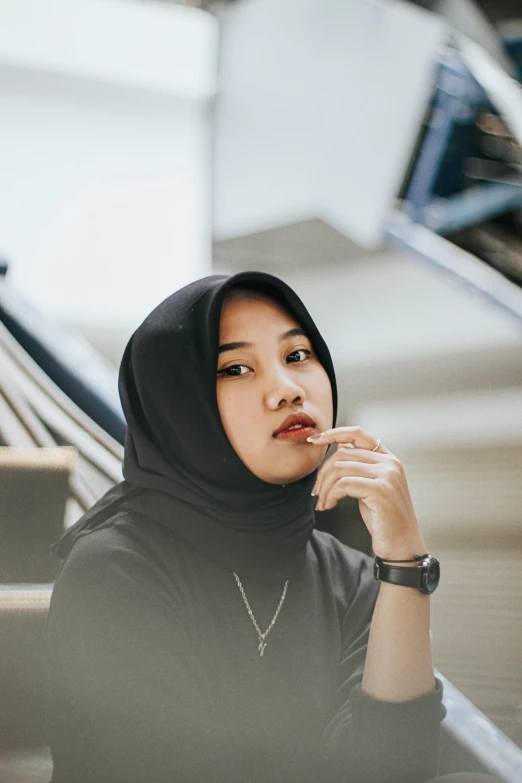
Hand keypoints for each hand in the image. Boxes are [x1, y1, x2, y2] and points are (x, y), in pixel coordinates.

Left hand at [308, 426, 425, 559]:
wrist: (402, 545)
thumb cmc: (384, 519)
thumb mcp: (370, 486)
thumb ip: (359, 466)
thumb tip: (340, 447)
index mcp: (388, 458)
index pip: (357, 433)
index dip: (333, 433)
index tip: (314, 440)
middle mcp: (390, 463)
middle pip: (343, 453)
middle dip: (323, 472)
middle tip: (316, 491)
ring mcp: (387, 476)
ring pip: (340, 468)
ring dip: (325, 487)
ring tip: (323, 502)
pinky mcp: (380, 490)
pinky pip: (343, 485)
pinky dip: (330, 495)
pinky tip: (330, 506)